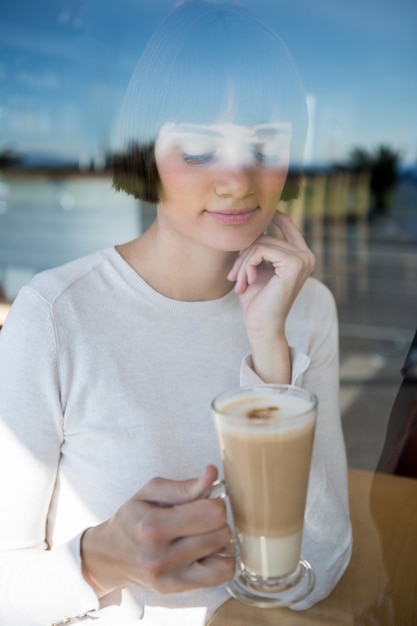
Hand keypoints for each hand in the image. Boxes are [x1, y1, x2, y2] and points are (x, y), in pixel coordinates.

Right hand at [81, 465, 234, 597]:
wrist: (108, 556)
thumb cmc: (131, 519)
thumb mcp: (150, 492)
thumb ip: (184, 485)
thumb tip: (212, 473)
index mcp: (153, 526)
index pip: (211, 514)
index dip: (216, 502)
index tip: (206, 500)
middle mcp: (161, 556)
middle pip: (221, 534)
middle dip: (218, 521)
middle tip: (203, 517)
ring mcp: (169, 577)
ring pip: (225, 559)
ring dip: (220, 543)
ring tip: (204, 534)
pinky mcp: (176, 590)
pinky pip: (219, 577)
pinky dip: (221, 562)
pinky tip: (206, 551)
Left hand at [227, 211, 314, 381]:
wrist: (262, 326)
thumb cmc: (257, 301)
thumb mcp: (257, 269)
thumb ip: (259, 248)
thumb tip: (252, 224)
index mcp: (301, 257)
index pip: (289, 226)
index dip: (274, 216)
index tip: (260, 213)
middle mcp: (307, 256)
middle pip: (266, 236)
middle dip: (244, 255)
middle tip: (234, 277)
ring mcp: (303, 259)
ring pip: (261, 243)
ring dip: (242, 262)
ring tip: (239, 282)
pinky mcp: (293, 264)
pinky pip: (261, 250)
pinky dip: (247, 264)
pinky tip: (246, 281)